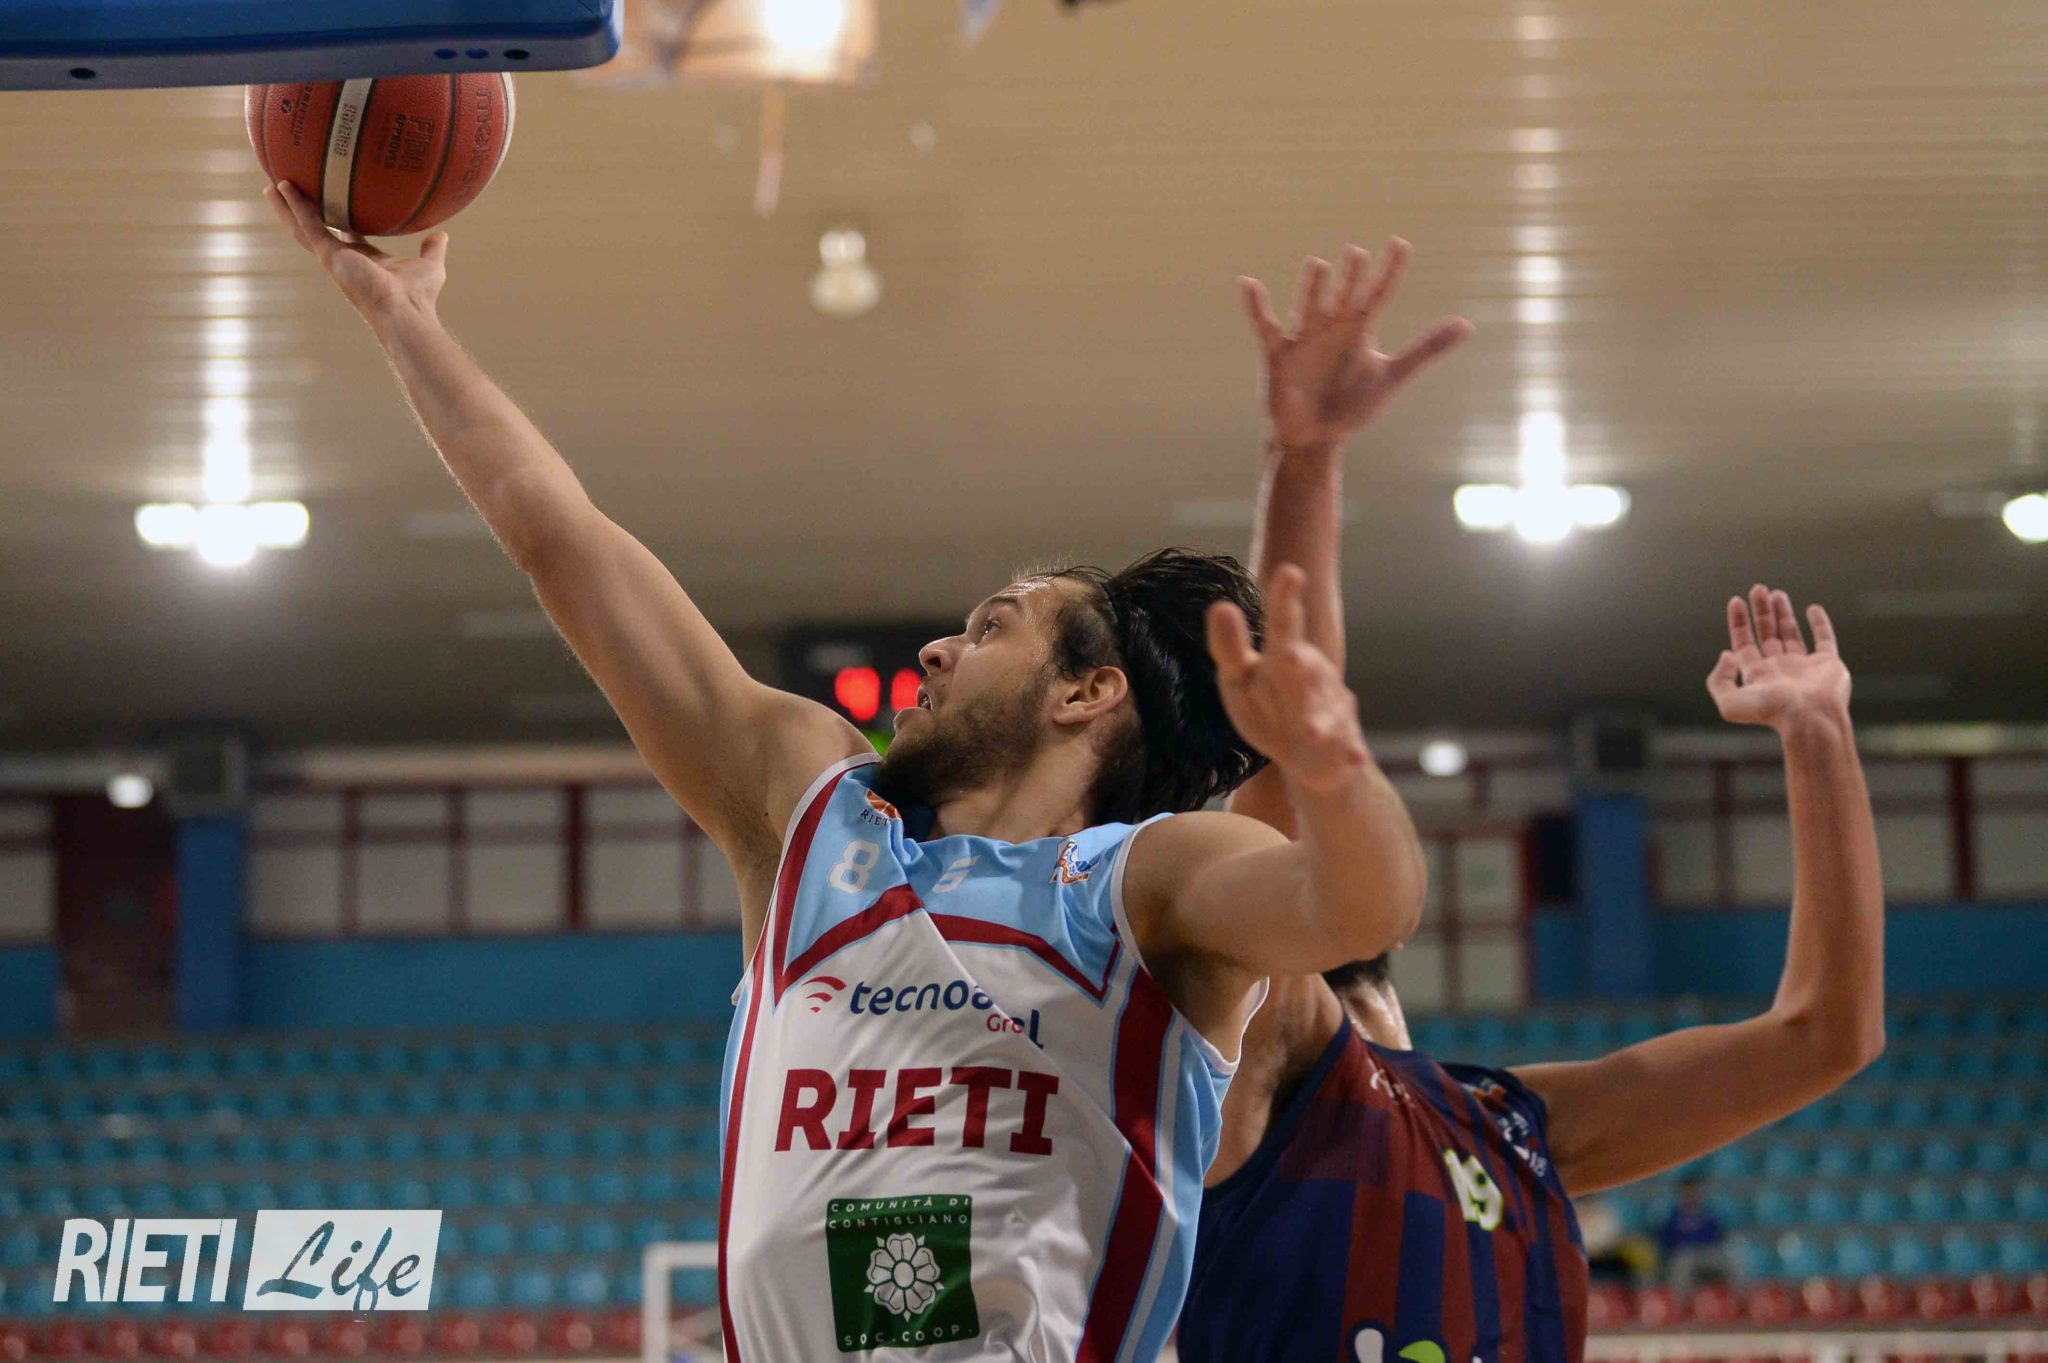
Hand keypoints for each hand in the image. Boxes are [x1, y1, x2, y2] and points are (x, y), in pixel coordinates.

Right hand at [265, 181, 448, 322]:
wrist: (405, 311)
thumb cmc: (418, 296)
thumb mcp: (430, 265)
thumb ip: (432, 250)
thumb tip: (442, 235)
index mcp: (364, 259)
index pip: (346, 235)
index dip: (337, 220)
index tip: (331, 202)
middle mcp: (344, 259)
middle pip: (317, 230)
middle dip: (303, 212)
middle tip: (290, 191)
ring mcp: (333, 258)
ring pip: (303, 227)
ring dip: (288, 206)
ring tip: (274, 184)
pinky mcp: (328, 255)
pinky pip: (307, 225)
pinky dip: (295, 206)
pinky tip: (283, 187)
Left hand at [1206, 564, 1369, 791]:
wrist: (1310, 757)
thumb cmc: (1270, 706)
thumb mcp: (1241, 679)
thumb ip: (1229, 647)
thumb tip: (1220, 605)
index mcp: (1284, 659)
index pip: (1281, 627)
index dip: (1284, 601)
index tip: (1289, 571)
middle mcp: (1312, 679)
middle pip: (1305, 670)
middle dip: (1300, 663)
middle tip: (1288, 655)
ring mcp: (1331, 712)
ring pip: (1327, 714)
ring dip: (1320, 722)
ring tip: (1310, 732)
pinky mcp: (1342, 745)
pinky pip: (1348, 749)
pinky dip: (1352, 753)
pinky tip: (1354, 759)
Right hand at [1240, 238, 1471, 454]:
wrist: (1315, 438)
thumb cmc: (1352, 407)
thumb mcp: (1392, 377)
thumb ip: (1426, 349)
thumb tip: (1467, 325)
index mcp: (1359, 329)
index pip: (1378, 293)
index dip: (1389, 271)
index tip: (1400, 244)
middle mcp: (1332, 326)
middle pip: (1344, 296)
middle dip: (1350, 278)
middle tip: (1357, 254)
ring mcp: (1304, 338)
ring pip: (1310, 307)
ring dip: (1314, 290)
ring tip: (1321, 267)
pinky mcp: (1279, 354)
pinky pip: (1265, 326)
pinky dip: (1256, 306)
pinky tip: (1248, 283)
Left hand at [1707, 585, 1851, 730]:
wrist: (1810, 719)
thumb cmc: (1772, 713)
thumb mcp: (1730, 702)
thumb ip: (1719, 680)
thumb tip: (1726, 654)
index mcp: (1758, 675)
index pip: (1744, 643)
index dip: (1739, 622)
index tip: (1736, 601)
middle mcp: (1779, 669)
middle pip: (1766, 634)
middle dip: (1761, 611)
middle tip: (1757, 588)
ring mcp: (1804, 666)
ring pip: (1790, 633)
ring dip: (1783, 613)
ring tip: (1775, 593)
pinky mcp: (1828, 664)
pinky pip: (1824, 638)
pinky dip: (1820, 623)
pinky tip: (1812, 608)